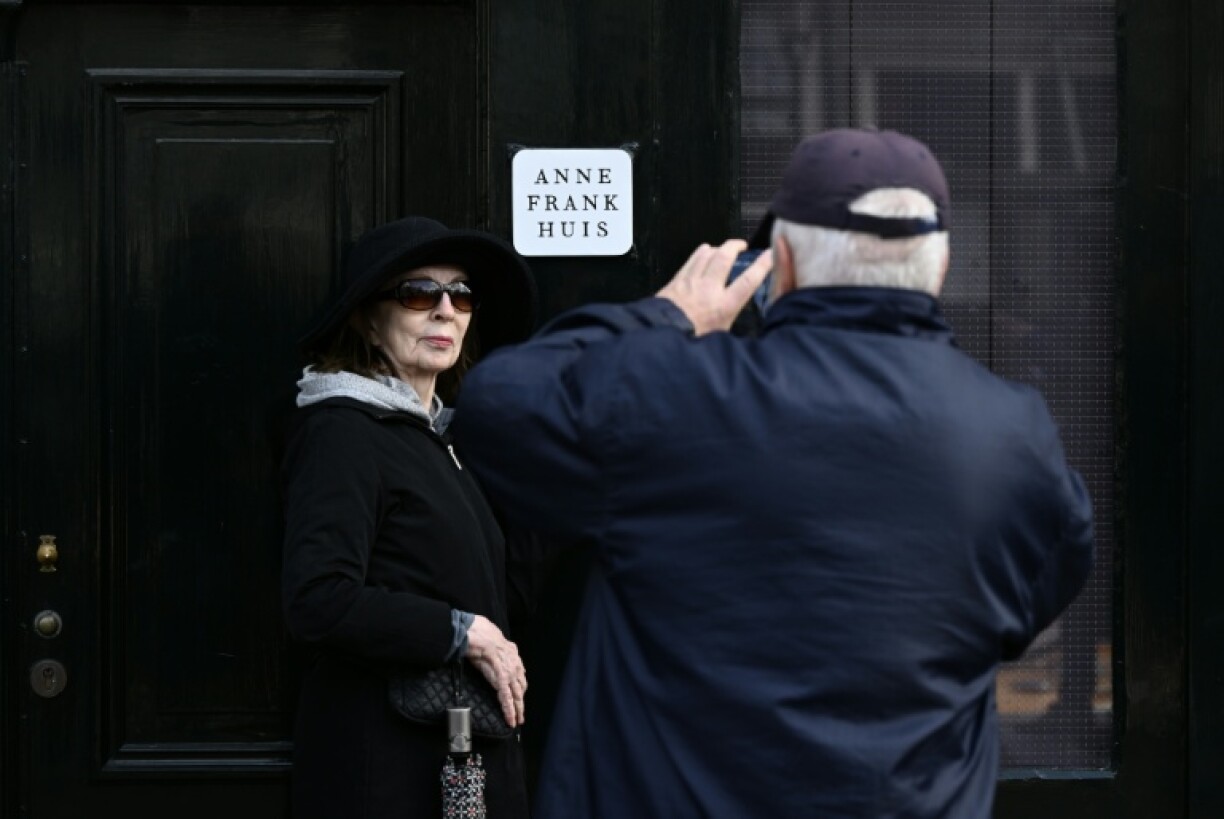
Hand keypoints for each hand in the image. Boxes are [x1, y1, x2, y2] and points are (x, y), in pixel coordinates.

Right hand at [465, 615, 526, 727]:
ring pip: (516, 696)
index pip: (520, 676)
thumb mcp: (495, 641)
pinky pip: (507, 699)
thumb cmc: (481, 634)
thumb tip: (498, 652)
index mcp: (514, 656)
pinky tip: (510, 720)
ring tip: (516, 721)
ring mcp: (510, 673)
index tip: (519, 698)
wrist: (478, 634)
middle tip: (521, 716)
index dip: (520, 689)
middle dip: (521, 703)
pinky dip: (509, 711)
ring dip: (517, 710)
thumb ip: (499, 649)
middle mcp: (515, 666)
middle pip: (520, 688)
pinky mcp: (502, 680)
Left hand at [655, 240, 772, 335]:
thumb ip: (730, 319)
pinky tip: (704, 251)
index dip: (762, 265)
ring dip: (718, 247)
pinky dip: (701, 252)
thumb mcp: (720, 335)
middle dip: (735, 246)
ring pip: (707, 254)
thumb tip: (737, 313)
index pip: (749, 280)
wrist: (662, 334)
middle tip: (742, 245)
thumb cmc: (692, 339)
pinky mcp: (678, 280)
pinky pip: (692, 259)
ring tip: (724, 248)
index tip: (770, 255)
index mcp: (724, 306)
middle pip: (725, 257)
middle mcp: (710, 289)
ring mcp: (692, 282)